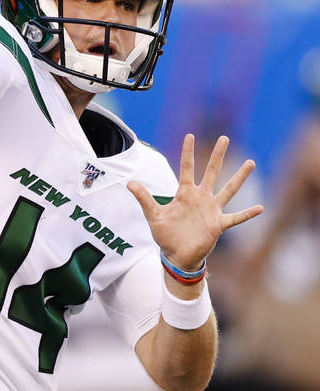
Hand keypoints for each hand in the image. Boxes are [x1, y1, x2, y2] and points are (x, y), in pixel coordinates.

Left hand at [127, 134, 263, 270]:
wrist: (177, 255)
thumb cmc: (166, 235)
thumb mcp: (153, 215)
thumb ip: (144, 198)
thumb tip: (130, 183)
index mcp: (185, 193)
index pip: (187, 168)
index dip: (188, 152)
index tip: (190, 135)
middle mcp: (201, 198)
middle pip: (211, 172)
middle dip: (217, 155)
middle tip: (224, 137)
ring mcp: (212, 210)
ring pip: (228, 190)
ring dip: (239, 177)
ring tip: (250, 163)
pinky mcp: (218, 225)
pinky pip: (236, 218)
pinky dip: (248, 214)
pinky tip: (260, 207)